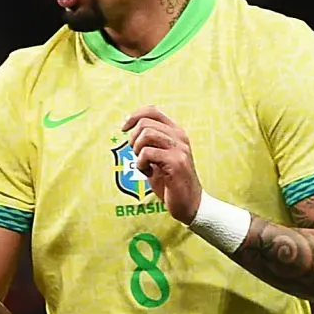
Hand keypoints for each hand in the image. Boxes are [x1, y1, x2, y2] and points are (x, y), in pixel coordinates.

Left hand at [122, 105, 201, 222]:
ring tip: (143, 163)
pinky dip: (141, 164)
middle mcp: (179, 137)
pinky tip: (148, 173)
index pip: (152, 111)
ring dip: (137, 151)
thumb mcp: (158, 157)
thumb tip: (129, 128)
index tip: (124, 128)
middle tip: (137, 155)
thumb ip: (149, 142)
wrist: (189, 203)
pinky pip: (147, 153)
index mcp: (175, 132)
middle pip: (145, 123)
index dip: (134, 116)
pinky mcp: (176, 162)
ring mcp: (179, 149)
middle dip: (133, 139)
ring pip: (146, 135)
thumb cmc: (170, 182)